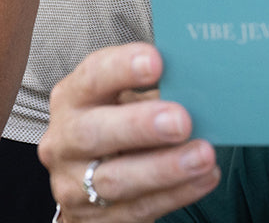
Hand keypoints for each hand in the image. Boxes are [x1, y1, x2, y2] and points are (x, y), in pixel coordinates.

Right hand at [38, 43, 220, 221]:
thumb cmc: (116, 125)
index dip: (122, 68)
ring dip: (165, 168)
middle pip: (95, 132)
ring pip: (117, 178)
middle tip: (181, 121)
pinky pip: (138, 208)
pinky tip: (204, 177)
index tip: (156, 61)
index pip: (92, 77)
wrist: (84, 184)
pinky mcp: (92, 218)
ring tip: (204, 155)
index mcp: (73, 98)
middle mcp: (65, 140)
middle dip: (141, 126)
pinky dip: (176, 193)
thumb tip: (201, 82)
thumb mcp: (125, 102)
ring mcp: (73, 184)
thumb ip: (155, 91)